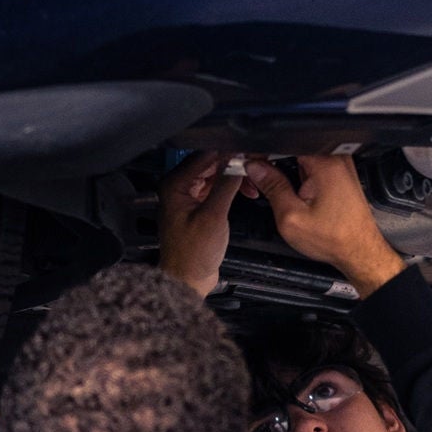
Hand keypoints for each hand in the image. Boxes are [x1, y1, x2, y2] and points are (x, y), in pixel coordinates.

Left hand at [157, 152, 243, 297]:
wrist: (187, 280)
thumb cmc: (193, 254)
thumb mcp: (214, 216)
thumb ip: (225, 184)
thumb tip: (237, 161)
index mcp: (175, 185)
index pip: (204, 156)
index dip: (228, 152)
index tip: (249, 152)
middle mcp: (177, 187)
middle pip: (209, 164)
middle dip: (233, 164)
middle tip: (256, 167)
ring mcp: (186, 197)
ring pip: (213, 175)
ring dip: (233, 177)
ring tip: (253, 185)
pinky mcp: (196, 207)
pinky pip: (214, 188)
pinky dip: (229, 188)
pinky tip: (244, 191)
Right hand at [243, 155, 404, 297]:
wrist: (359, 252)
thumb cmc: (333, 239)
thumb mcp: (291, 217)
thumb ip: (272, 187)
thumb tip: (255, 167)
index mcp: (324, 162)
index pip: (283, 142)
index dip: (263, 152)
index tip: (252, 167)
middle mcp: (335, 159)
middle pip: (291, 148)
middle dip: (274, 164)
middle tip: (266, 187)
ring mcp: (339, 166)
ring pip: (300, 159)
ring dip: (287, 173)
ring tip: (288, 196)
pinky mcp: (340, 176)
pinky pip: (312, 168)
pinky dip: (301, 179)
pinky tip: (300, 197)